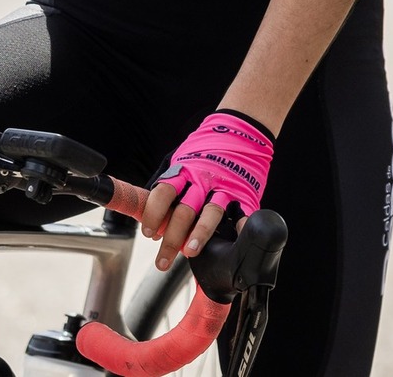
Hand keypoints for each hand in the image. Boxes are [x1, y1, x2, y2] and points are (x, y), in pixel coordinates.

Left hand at [141, 111, 273, 269]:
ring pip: (210, 213)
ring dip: (200, 234)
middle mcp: (202, 179)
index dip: (154, 213)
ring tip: (191, 251)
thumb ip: (169, 183)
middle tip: (162, 261)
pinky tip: (237, 239)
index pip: (163, 193)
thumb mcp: (182, 158)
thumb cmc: (207, 150)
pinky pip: (243, 213)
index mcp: (184, 170)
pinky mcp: (244, 194)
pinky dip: (241, 228)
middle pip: (184, 211)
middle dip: (171, 239)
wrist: (241, 130)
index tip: (148, 232)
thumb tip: (147, 213)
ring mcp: (224, 187)